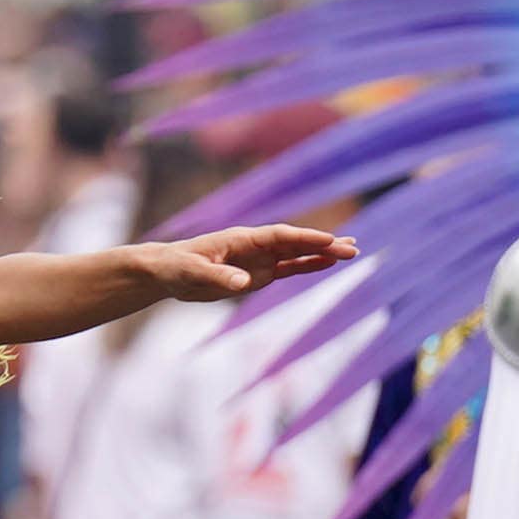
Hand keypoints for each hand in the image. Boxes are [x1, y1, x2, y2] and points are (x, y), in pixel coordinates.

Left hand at [135, 222, 356, 304]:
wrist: (165, 272)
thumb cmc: (175, 267)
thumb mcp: (191, 272)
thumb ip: (217, 275)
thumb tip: (243, 282)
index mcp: (241, 239)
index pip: (280, 236)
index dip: (305, 238)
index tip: (329, 241)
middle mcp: (255, 246)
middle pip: (296, 243)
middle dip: (324, 245)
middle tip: (353, 248)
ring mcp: (259, 260)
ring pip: (297, 254)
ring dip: (323, 253)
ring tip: (351, 251)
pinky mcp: (258, 274)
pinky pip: (288, 268)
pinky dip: (308, 265)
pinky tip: (327, 264)